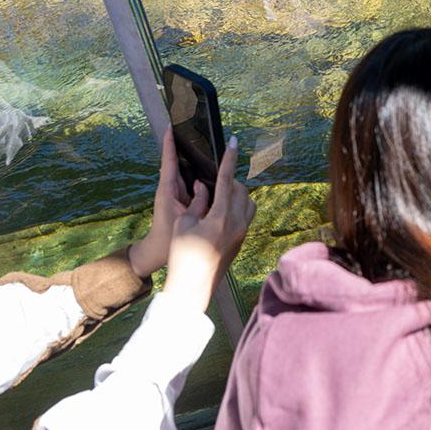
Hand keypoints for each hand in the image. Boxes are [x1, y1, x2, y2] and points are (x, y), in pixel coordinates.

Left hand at [129, 127, 189, 277]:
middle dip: (181, 144)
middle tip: (188, 125)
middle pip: (176, 161)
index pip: (169, 162)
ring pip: (184, 170)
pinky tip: (209, 167)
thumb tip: (204, 184)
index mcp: (167, 190)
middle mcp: (170, 188)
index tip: (171, 127)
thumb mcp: (185, 219)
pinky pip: (190, 181)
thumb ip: (197, 201)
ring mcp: (175, 193)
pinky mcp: (181, 199)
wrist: (156, 253)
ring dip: (190, 157)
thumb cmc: (167, 239)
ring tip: (199, 140)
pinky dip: (197, 172)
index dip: (169, 144)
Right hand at [162, 136, 256, 311]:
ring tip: (219, 195)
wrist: (192, 287)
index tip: (234, 141)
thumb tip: (203, 186)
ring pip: (248, 203)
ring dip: (237, 194)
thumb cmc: (182, 255)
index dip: (229, 158)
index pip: (226, 180)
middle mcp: (237, 223)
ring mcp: (242, 233)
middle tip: (214, 178)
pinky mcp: (241, 242)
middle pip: (240, 190)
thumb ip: (196, 201)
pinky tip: (221, 211)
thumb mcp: (184, 223)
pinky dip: (237, 207)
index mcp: (221, 216)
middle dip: (230, 179)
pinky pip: (246, 216)